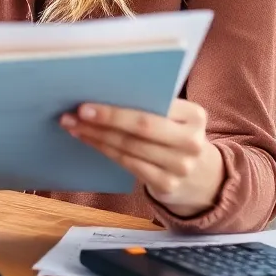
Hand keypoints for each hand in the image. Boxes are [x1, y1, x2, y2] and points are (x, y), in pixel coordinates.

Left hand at [60, 98, 225, 216]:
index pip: (153, 107)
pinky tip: (88, 141)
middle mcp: (192, 142)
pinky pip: (128, 165)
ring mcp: (180, 167)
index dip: (118, 107)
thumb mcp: (177, 117)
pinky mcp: (167, 185)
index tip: (86, 103)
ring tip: (73, 126)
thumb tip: (103, 91)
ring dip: (97, 136)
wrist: (202, 177)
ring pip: (129, 147)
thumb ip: (152, 104)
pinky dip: (105, 151)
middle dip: (104, 120)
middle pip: (141, 128)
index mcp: (194, 116)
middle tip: (74, 114)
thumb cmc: (176, 135)